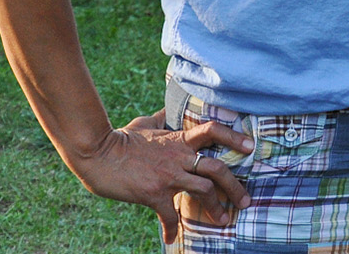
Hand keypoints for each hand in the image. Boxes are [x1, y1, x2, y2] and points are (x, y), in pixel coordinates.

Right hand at [68, 110, 253, 243]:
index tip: (250, 147)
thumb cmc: (120, 137)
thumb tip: (167, 110)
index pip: (213, 130)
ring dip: (216, 207)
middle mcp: (179, 157)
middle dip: (234, 186)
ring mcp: (168, 175)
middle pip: (217, 168)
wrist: (97, 153)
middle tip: (245, 200)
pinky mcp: (153, 193)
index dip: (234, 137)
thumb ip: (161, 119)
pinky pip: (169, 214)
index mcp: (179, 140)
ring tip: (224, 220)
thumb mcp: (145, 123)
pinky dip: (172, 228)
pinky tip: (171, 238)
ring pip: (203, 190)